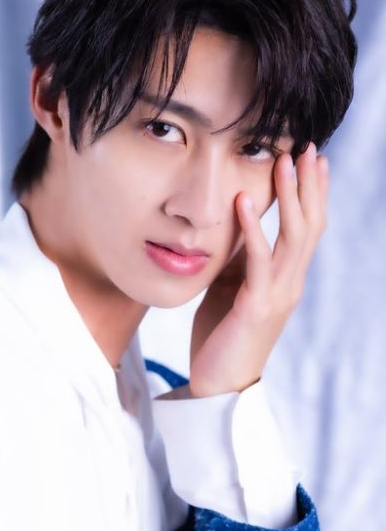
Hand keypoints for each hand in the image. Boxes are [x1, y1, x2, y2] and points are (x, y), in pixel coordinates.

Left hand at [187, 144, 327, 396]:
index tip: (311, 157)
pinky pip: (258, 261)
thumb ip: (242, 258)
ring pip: (294, 237)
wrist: (218, 383)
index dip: (313, 192)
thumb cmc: (223, 334)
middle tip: (306, 146)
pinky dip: (253, 229)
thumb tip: (237, 224)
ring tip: (283, 161)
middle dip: (309, 184)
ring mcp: (278, 294)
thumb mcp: (232, 286)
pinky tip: (244, 202)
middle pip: (311, 224)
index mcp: (287, 277)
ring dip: (290, 196)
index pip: (309, 227)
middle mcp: (291, 283)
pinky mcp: (256, 306)